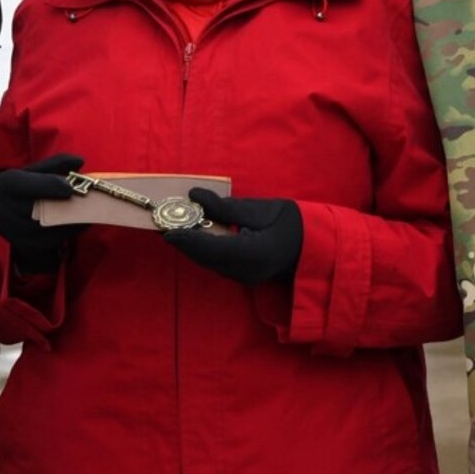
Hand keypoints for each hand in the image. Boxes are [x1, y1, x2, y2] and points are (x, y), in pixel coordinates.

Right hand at [0, 153, 83, 272]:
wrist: (10, 213)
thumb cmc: (28, 187)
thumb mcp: (37, 171)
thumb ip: (57, 164)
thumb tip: (79, 161)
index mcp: (5, 184)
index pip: (25, 185)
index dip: (48, 186)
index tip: (69, 188)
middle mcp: (2, 209)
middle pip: (37, 208)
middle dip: (65, 205)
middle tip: (89, 200)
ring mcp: (12, 230)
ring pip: (47, 227)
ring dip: (71, 221)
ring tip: (90, 212)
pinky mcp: (24, 245)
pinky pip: (51, 240)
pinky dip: (69, 232)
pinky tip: (82, 223)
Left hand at [165, 189, 302, 284]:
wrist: (312, 245)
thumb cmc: (291, 223)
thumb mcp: (261, 208)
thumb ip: (226, 206)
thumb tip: (194, 195)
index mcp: (254, 254)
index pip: (213, 248)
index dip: (188, 240)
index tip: (166, 231)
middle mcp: (245, 271)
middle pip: (206, 258)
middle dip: (183, 242)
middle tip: (162, 223)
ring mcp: (243, 277)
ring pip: (208, 262)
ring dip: (190, 246)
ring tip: (172, 226)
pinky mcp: (241, 275)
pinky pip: (215, 262)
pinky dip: (202, 249)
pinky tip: (192, 235)